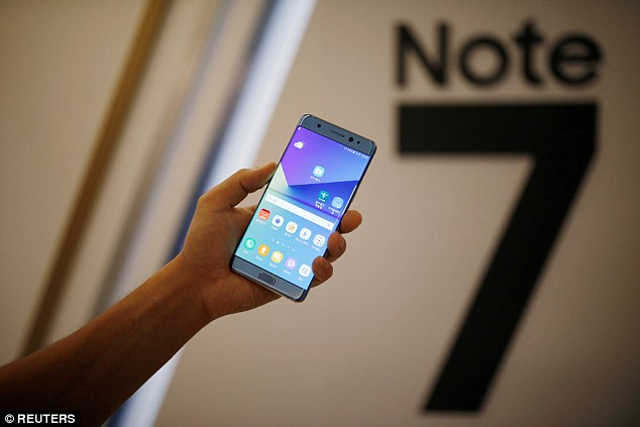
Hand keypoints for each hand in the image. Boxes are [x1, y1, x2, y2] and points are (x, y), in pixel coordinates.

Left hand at [177, 162, 362, 319]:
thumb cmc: (202, 243)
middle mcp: (286, 235)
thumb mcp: (216, 202)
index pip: (304, 200)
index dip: (324, 193)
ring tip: (333, 238)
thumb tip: (273, 165)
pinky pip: (314, 277)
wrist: (194, 282)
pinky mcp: (288, 281)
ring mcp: (290, 259)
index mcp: (273, 214)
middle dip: (344, 219)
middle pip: (323, 225)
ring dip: (338, 244)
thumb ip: (241, 181)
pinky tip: (316, 261)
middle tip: (351, 215)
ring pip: (325, 251)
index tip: (341, 181)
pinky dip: (322, 269)